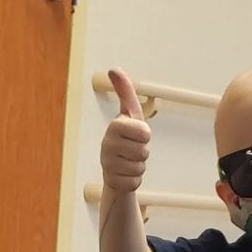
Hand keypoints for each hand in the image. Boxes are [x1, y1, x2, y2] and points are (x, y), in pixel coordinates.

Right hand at [101, 69, 151, 194]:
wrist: (113, 167)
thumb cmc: (125, 137)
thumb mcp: (129, 113)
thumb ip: (124, 91)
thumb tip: (113, 70)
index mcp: (114, 127)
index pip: (144, 132)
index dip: (144, 134)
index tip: (136, 133)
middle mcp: (107, 145)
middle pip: (144, 151)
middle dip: (143, 152)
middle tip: (132, 148)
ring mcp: (108, 164)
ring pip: (141, 167)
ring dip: (139, 165)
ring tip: (128, 160)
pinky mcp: (113, 182)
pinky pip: (136, 181)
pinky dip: (135, 178)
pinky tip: (125, 173)